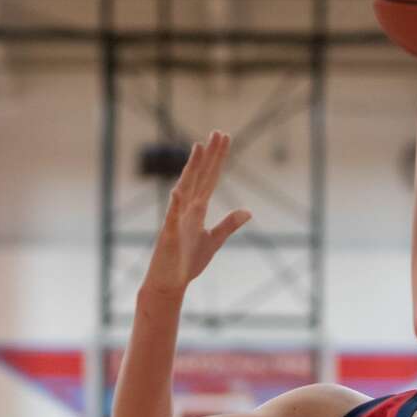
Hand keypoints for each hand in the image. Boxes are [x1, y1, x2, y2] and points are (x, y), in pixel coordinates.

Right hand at [141, 130, 251, 296]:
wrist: (169, 284)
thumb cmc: (187, 262)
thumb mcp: (213, 240)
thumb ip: (229, 224)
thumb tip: (248, 210)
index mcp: (197, 209)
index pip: (210, 178)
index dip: (218, 159)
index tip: (224, 138)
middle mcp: (186, 209)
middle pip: (200, 177)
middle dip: (209, 156)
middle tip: (217, 132)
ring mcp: (177, 220)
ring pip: (186, 189)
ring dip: (192, 169)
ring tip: (199, 148)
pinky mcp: (169, 236)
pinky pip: (172, 218)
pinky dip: (175, 204)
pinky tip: (178, 190)